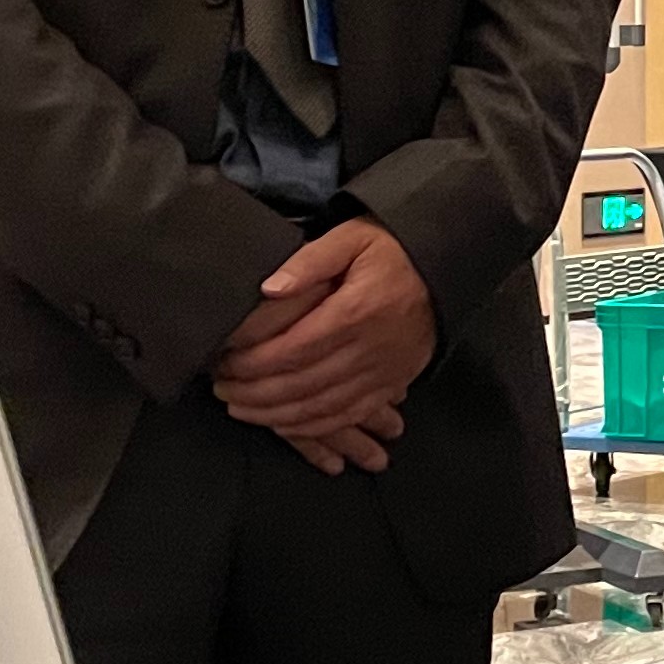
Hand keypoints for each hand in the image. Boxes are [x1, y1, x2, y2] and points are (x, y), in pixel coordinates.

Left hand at [213, 219, 436, 468]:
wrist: (441, 269)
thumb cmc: (390, 252)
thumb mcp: (350, 238)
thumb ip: (308, 262)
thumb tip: (269, 289)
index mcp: (355, 312)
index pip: (294, 348)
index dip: (253, 363)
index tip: (224, 363)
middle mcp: (370, 349)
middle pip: (302, 384)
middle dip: (255, 393)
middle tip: (222, 389)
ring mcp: (383, 372)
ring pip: (321, 407)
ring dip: (276, 414)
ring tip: (242, 408)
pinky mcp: (391, 385)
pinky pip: (348, 415)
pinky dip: (314, 426)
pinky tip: (285, 423)